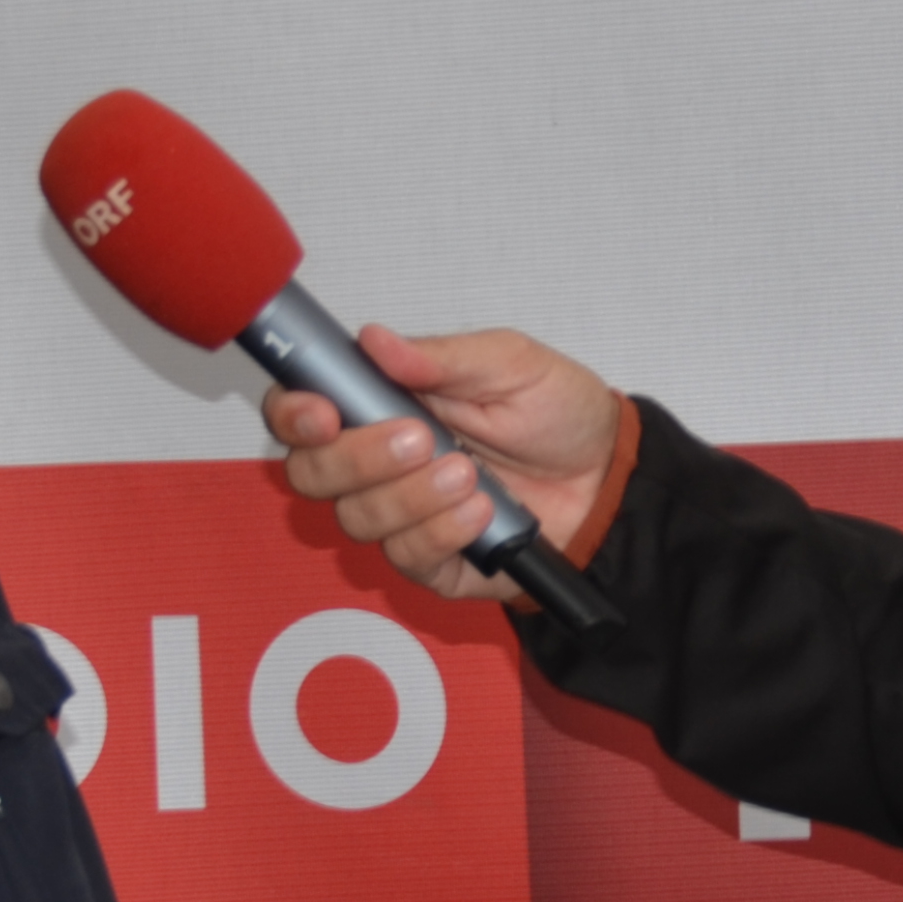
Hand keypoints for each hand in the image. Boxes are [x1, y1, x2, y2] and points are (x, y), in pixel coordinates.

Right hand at [261, 325, 623, 602]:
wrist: (608, 476)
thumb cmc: (556, 413)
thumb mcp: (508, 364)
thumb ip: (439, 359)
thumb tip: (375, 340)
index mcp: (382, 404)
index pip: (302, 411)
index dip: (294, 413)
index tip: (322, 413)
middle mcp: (378, 463)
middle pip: (312, 473)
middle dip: (358, 459)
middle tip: (420, 438)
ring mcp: (402, 514)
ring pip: (357, 519)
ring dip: (411, 496)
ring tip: (469, 471)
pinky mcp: (432, 561)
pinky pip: (408, 558)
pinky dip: (442, 532)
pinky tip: (481, 511)